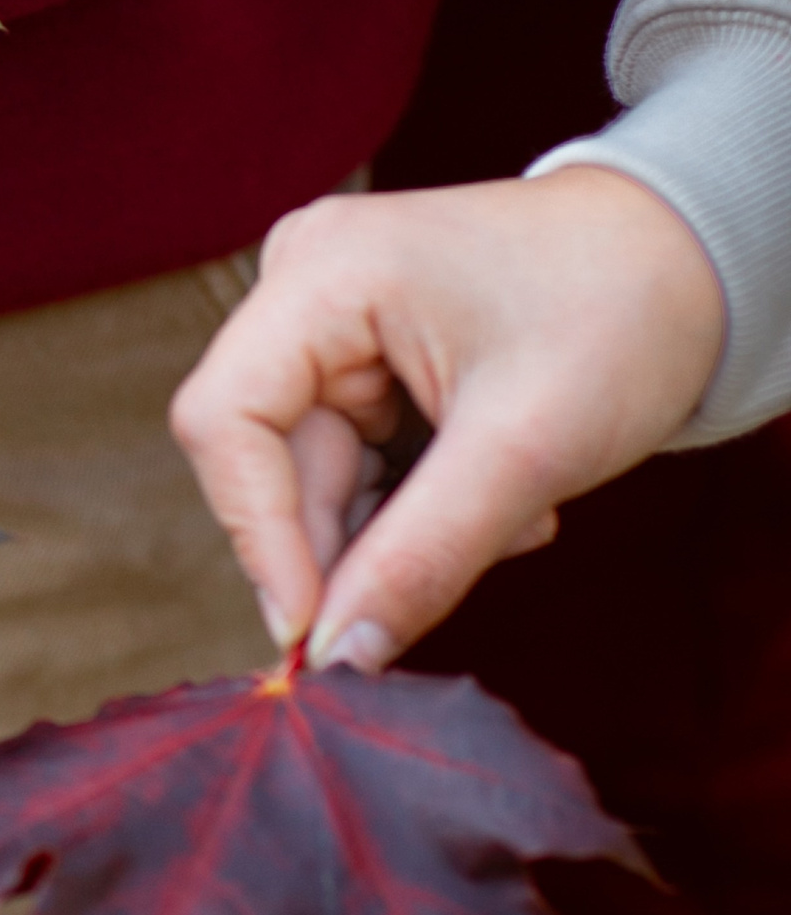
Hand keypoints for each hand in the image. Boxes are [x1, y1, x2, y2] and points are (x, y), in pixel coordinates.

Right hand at [168, 168, 724, 671]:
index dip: (257, 532)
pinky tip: (492, 495)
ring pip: (312, 465)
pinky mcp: (349, 341)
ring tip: (509, 521)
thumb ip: (421, 557)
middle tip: (444, 583)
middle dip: (353, 536)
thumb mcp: (525, 451)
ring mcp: (321, 309)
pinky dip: (410, 497)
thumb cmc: (619, 316)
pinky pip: (347, 451)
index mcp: (323, 271)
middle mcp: (300, 279)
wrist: (687, 259)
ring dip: (398, 522)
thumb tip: (340, 655)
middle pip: (268, 451)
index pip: (227, 418)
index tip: (312, 632)